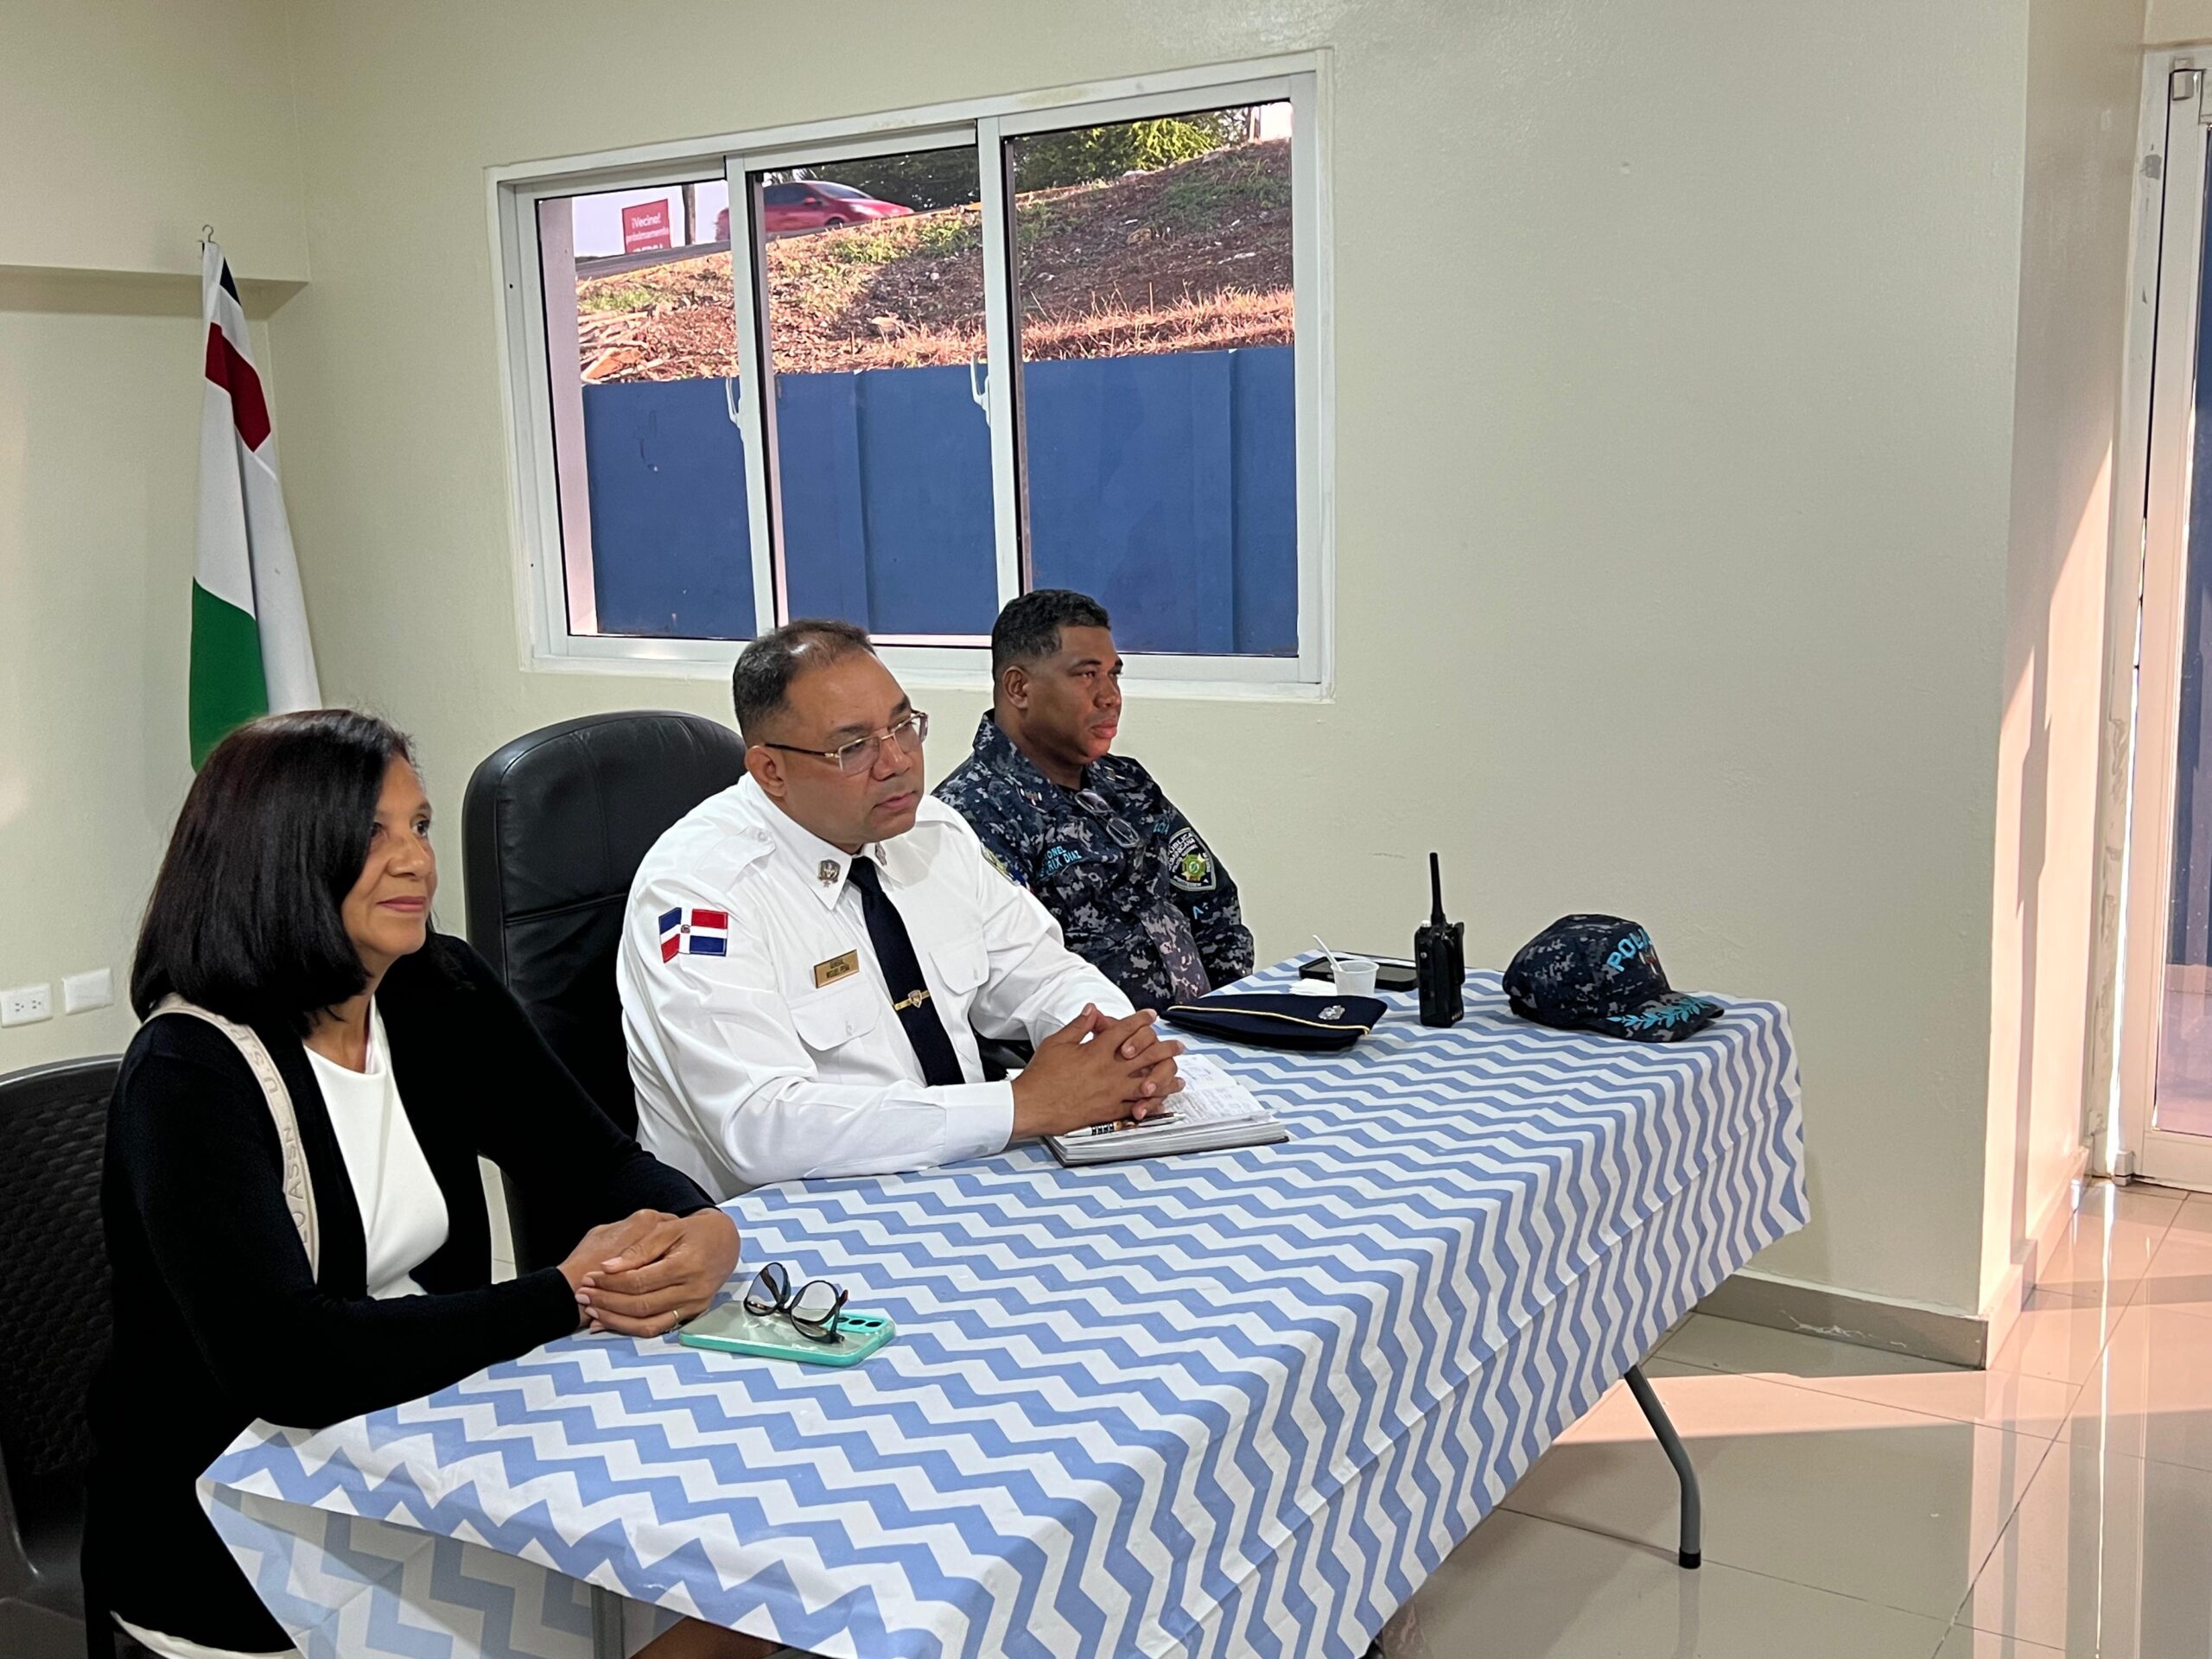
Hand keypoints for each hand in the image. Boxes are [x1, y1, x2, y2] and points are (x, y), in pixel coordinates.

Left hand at [575, 1209, 742, 1337]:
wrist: (726, 1243)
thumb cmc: (695, 1232)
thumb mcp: (669, 1229)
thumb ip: (639, 1248)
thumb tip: (608, 1267)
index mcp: (686, 1265)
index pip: (640, 1280)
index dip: (611, 1282)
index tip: (589, 1277)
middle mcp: (692, 1290)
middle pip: (641, 1304)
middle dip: (607, 1302)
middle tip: (583, 1295)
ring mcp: (693, 1306)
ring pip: (647, 1322)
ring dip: (615, 1320)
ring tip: (591, 1311)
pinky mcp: (691, 1315)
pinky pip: (657, 1328)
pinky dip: (630, 1329)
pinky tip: (609, 1322)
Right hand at [1009, 1005, 1184, 1139]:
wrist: (1032, 1106)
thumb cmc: (1041, 1076)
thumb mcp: (1057, 1042)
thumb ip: (1078, 1026)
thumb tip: (1092, 1009)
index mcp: (1096, 1051)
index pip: (1125, 1029)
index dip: (1140, 1020)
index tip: (1151, 1015)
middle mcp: (1109, 1070)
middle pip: (1145, 1055)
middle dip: (1165, 1049)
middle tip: (1178, 1045)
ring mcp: (1111, 1092)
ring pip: (1147, 1084)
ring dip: (1166, 1080)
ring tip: (1179, 1078)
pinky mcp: (1108, 1111)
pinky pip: (1135, 1107)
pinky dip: (1149, 1105)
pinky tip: (1159, 1103)